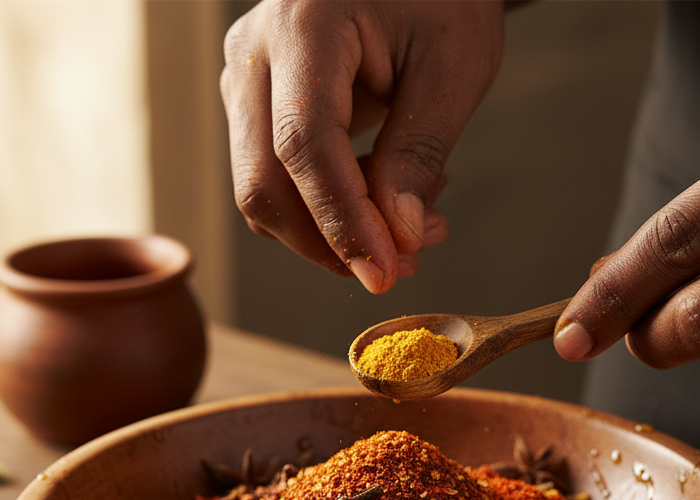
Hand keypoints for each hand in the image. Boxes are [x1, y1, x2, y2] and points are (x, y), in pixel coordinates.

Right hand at [220, 0, 504, 292]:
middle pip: (264, 182)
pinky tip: (379, 202)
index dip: (342, 221)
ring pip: (263, 195)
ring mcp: (245, 80)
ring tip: (406, 228)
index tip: (382, 274)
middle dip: (330, 243)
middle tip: (401, 266)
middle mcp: (254, 50)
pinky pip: (275, 183)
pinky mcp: (254, 106)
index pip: (304, 145)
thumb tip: (398, 238)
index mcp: (303, 23)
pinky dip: (324, 214)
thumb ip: (420, 153)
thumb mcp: (454, 67)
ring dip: (329, 236)